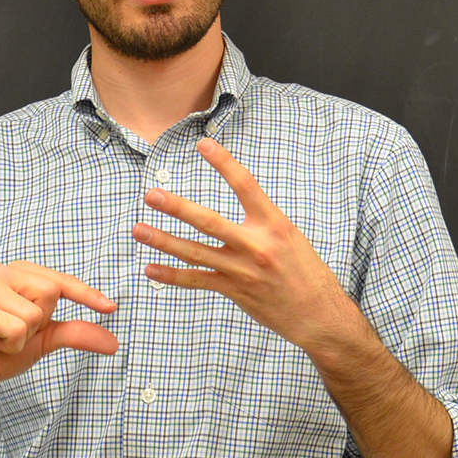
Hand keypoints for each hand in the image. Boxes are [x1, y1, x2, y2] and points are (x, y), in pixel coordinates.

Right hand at [0, 261, 117, 411]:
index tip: (111, 308)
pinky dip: (9, 346)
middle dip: (39, 324)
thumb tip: (114, 343)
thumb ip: (76, 334)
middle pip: (51, 292)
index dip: (86, 295)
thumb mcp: (44, 341)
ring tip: (0, 338)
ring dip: (22, 339)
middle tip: (13, 333)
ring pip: (34, 315)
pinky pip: (16, 329)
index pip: (60, 280)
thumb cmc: (1, 351)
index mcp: (16, 273)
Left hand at [133, 136, 344, 354]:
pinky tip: (151, 269)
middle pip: (209, 221)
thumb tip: (237, 208)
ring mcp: (243, 270)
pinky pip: (197, 280)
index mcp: (274, 224)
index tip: (203, 144)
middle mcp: (257, 245)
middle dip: (177, 208)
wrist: (318, 314)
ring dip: (163, 241)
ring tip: (139, 230)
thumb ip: (261, 222)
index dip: (224, 162)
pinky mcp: (235, 290)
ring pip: (195, 252)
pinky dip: (172, 275)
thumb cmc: (305, 272)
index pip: (245, 185)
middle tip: (151, 195)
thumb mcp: (290, 236)